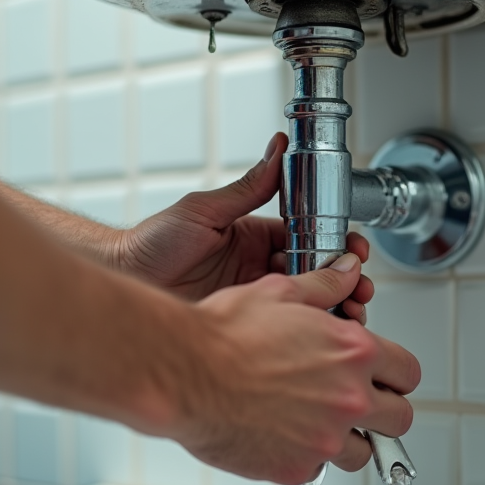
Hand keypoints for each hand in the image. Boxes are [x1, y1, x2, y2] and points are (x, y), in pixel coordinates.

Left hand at [122, 132, 372, 320]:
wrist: (123, 281)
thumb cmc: (151, 244)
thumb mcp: (205, 211)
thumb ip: (249, 187)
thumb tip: (277, 149)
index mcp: (255, 238)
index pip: (311, 239)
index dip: (338, 247)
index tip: (355, 251)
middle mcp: (259, 269)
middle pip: (317, 276)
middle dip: (346, 283)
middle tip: (360, 289)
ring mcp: (252, 300)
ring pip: (306, 307)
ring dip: (333, 309)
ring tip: (351, 314)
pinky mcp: (242, 328)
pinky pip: (282, 332)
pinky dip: (307, 333)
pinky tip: (322, 335)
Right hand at [166, 253, 418, 484]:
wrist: (183, 372)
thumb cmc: (222, 334)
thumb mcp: (280, 293)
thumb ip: (323, 286)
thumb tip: (346, 272)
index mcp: (353, 352)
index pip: (407, 372)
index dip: (395, 373)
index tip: (385, 377)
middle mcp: (348, 398)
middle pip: (399, 418)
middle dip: (384, 410)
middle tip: (362, 404)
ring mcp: (324, 438)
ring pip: (363, 452)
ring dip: (349, 439)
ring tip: (321, 424)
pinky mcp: (295, 467)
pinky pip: (316, 468)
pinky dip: (305, 456)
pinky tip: (283, 435)